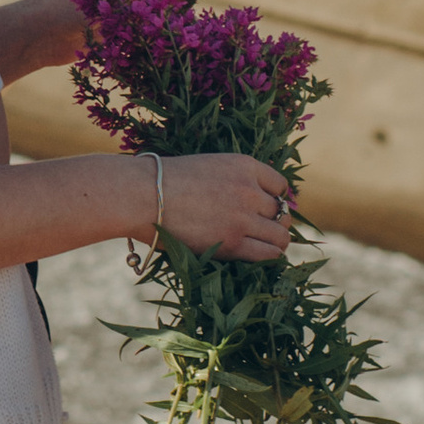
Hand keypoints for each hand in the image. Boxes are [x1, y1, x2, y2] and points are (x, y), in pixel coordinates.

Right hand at [160, 153, 293, 260]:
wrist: (142, 195)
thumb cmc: (164, 182)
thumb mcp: (207, 167)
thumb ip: (231, 181)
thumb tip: (251, 203)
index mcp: (243, 165)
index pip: (280, 186)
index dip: (274, 199)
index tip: (265, 209)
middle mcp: (249, 189)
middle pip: (282, 212)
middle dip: (275, 222)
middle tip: (262, 230)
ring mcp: (243, 217)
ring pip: (280, 235)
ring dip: (275, 242)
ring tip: (262, 246)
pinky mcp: (233, 243)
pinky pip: (269, 254)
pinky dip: (268, 257)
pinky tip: (257, 256)